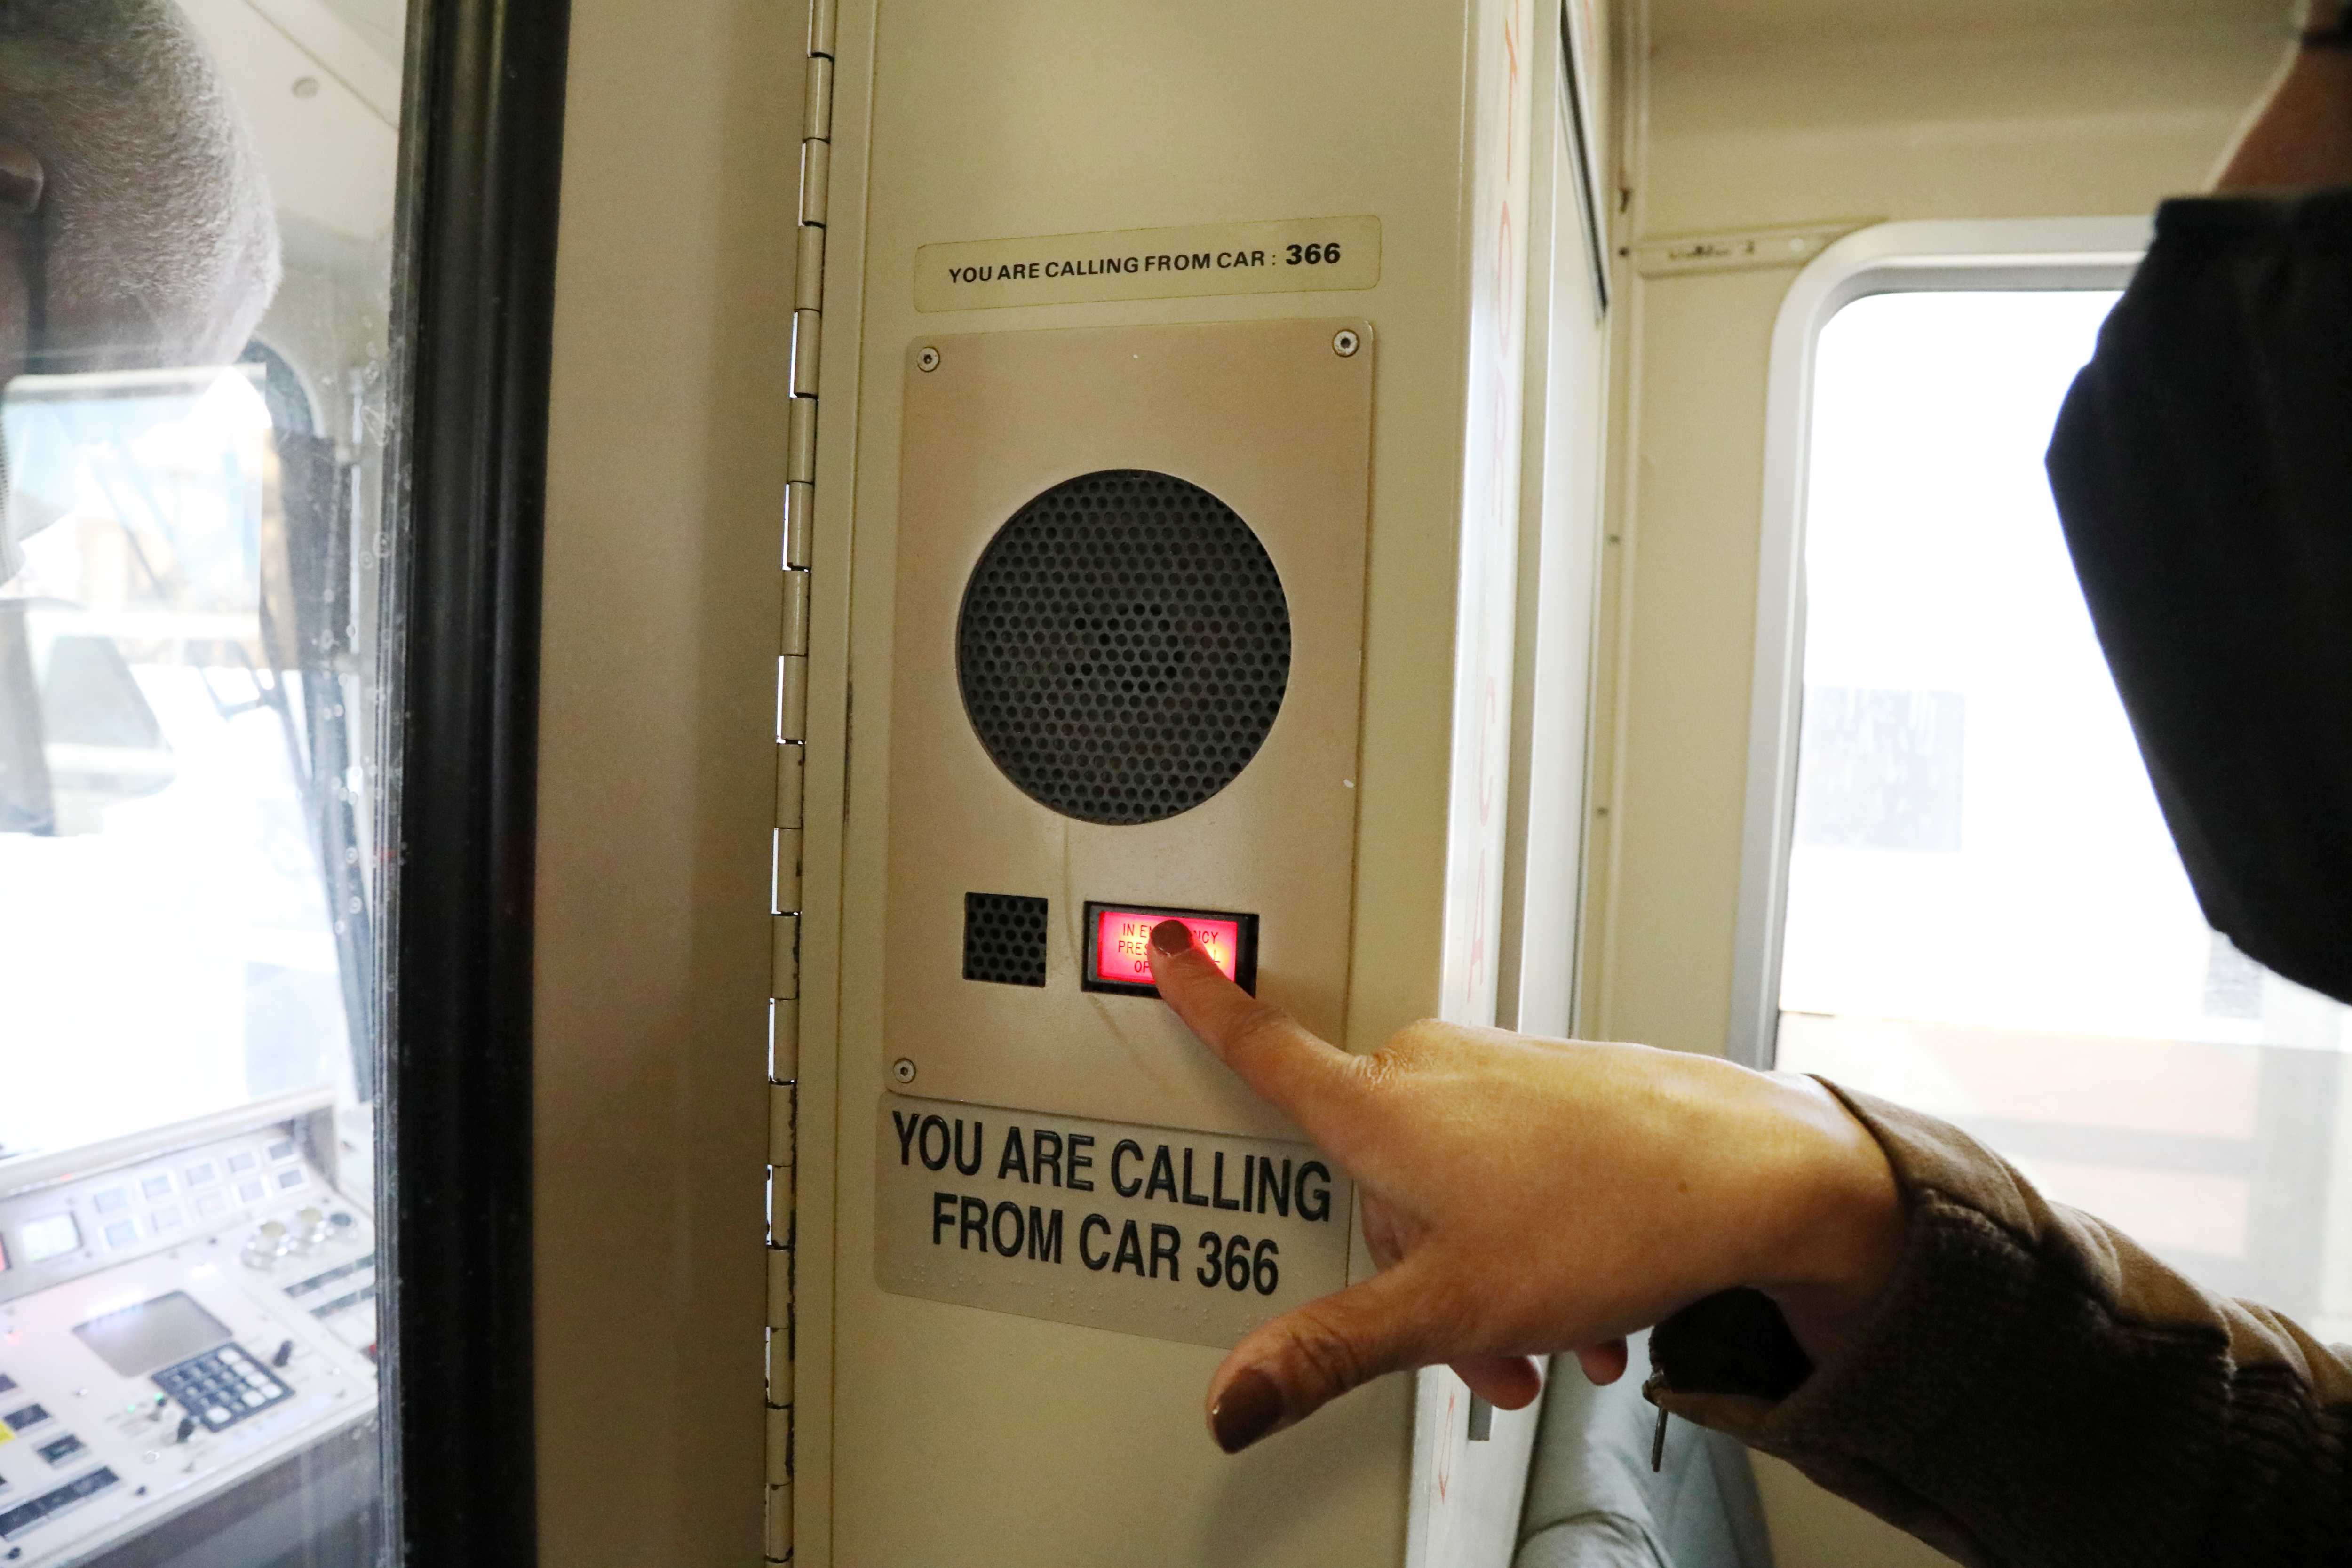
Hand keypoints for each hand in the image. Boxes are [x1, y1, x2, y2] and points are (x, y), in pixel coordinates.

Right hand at [1145, 920, 1904, 1453]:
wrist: (1755, 1174)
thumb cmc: (1611, 1214)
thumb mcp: (1446, 1309)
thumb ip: (1327, 1352)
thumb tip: (1234, 1396)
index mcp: (1381, 1108)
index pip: (1263, 1046)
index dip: (1203, 999)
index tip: (1167, 947)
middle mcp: (1431, 1070)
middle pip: (1370, 1180)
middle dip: (1415, 1274)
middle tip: (1479, 1347)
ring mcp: (1498, 1072)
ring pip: (1446, 1186)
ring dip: (1485, 1275)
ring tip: (1553, 1334)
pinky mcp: (1553, 1086)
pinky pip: (1505, 1170)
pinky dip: (1530, 1240)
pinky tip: (1585, 1300)